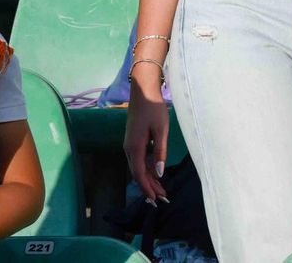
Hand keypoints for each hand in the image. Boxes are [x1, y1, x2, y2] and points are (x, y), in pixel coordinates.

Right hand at [123, 89, 171, 204]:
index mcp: (135, 148)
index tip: (155, 200)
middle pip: (138, 173)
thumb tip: (160, 172)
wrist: (143, 92)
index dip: (147, 188)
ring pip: (138, 167)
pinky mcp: (133, 140)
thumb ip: (160, 151)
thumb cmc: (154, 108)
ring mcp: (130, 145)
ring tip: (161, 190)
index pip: (140, 174)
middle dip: (149, 187)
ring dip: (149, 179)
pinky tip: (155, 174)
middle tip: (161, 199)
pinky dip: (147, 169)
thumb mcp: (161, 130)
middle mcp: (129, 149)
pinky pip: (139, 160)